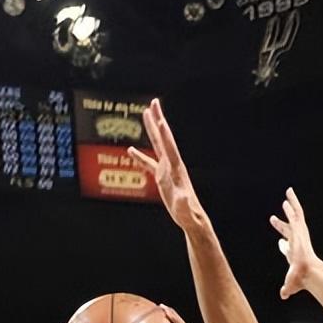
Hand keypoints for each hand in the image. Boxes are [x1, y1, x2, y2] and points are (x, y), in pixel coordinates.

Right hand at [128, 99, 201, 230]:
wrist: (191, 219)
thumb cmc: (189, 215)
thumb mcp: (186, 210)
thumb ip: (183, 203)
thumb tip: (181, 198)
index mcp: (176, 169)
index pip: (169, 147)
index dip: (164, 133)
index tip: (159, 118)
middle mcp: (172, 165)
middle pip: (163, 138)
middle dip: (158, 120)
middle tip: (154, 103)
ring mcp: (166, 169)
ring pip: (157, 145)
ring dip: (151, 129)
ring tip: (145, 114)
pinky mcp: (162, 177)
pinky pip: (148, 163)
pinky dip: (139, 156)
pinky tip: (130, 150)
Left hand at [268, 188, 319, 299]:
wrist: (306, 271)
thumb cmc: (300, 279)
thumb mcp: (290, 284)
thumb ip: (287, 289)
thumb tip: (283, 296)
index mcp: (295, 254)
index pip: (287, 248)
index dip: (283, 246)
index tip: (280, 242)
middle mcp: (297, 241)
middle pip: (289, 231)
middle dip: (282, 226)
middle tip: (274, 220)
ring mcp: (300, 233)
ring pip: (295, 216)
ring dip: (291, 206)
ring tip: (287, 196)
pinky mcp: (301, 227)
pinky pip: (297, 211)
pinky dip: (293, 201)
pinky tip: (288, 192)